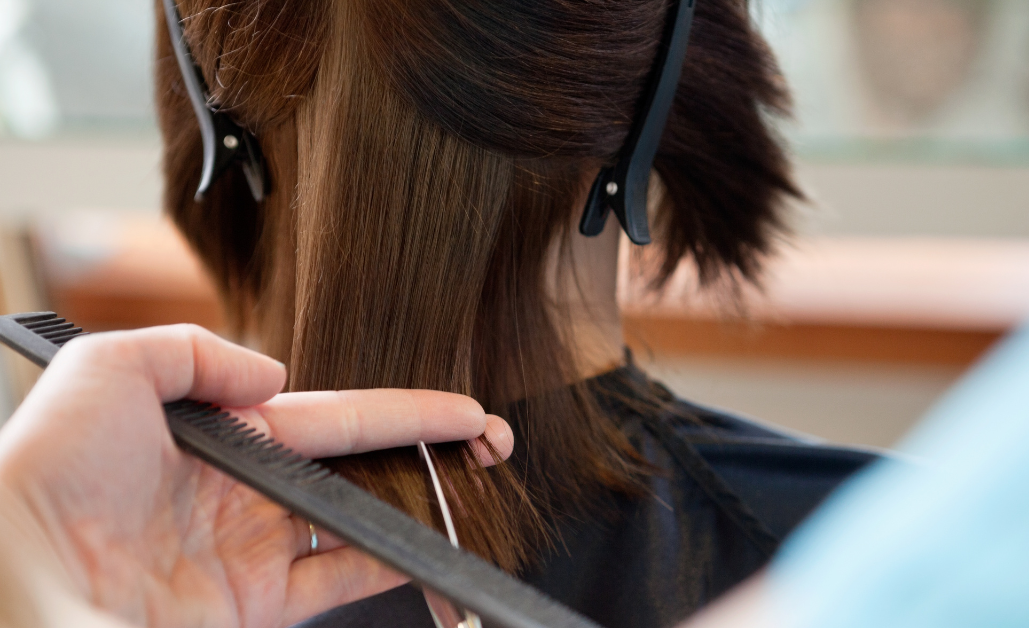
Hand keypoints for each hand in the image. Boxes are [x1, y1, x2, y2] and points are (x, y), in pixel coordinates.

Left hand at [0, 325, 512, 627]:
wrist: (18, 577)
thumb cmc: (42, 476)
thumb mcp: (106, 369)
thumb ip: (196, 350)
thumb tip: (272, 376)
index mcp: (221, 434)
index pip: (333, 415)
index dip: (404, 410)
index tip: (464, 410)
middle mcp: (246, 492)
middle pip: (360, 468)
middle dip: (430, 454)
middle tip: (490, 446)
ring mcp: (252, 553)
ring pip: (359, 524)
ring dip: (420, 507)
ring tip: (473, 492)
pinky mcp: (253, 608)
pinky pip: (339, 583)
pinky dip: (387, 569)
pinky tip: (424, 551)